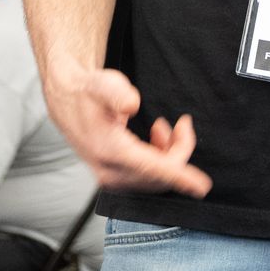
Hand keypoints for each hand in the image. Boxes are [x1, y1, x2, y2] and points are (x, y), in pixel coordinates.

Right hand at [45, 59, 212, 198]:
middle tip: (182, 124)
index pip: (151, 169)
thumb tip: (132, 106)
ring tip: (165, 127)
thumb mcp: (104, 84)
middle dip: (179, 150)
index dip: (180, 177)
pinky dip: (160, 159)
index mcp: (110, 151)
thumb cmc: (89, 92)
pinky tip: (157, 137)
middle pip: (160, 174)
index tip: (202, 186)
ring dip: (169, 154)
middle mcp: (109, 172)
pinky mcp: (114, 178)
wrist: (68, 101)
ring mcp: (111, 178)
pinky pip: (148, 178)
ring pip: (156, 178)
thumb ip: (118, 93)